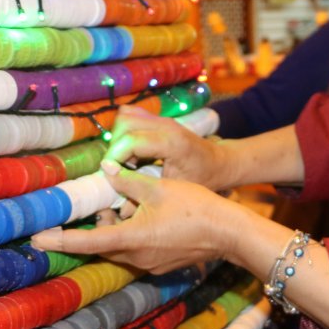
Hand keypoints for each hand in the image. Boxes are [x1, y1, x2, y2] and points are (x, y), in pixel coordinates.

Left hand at [31, 160, 244, 273]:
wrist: (228, 232)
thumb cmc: (195, 206)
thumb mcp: (158, 187)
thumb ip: (127, 180)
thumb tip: (105, 170)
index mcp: (130, 238)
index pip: (85, 242)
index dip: (59, 240)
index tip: (37, 239)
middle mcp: (136, 257)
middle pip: (102, 245)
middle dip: (96, 226)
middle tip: (101, 205)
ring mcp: (150, 264)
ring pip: (120, 247)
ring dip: (116, 229)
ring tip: (127, 204)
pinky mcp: (162, 264)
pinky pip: (137, 251)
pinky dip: (132, 235)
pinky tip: (146, 216)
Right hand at [105, 105, 234, 190]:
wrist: (219, 162)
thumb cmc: (201, 179)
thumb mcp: (175, 190)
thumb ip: (148, 194)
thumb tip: (121, 212)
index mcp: (173, 142)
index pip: (131, 140)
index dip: (114, 157)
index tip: (109, 174)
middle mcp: (167, 125)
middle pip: (124, 123)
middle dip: (114, 146)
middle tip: (117, 168)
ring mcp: (163, 119)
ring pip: (125, 117)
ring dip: (118, 137)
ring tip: (124, 160)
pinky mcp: (159, 118)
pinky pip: (131, 115)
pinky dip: (124, 131)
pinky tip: (130, 151)